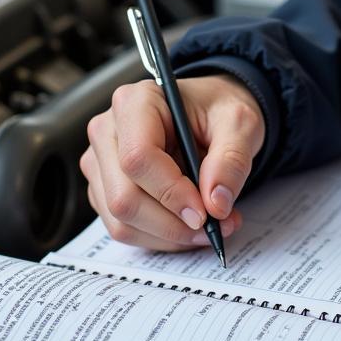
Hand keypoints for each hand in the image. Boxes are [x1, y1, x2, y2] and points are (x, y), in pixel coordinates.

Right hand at [81, 74, 264, 250]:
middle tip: (216, 227)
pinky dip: (160, 237)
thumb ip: (231, 160)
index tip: (206, 212)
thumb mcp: (240, 124)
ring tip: (210, 226)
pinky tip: (188, 224)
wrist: (209, 114)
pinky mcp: (104, 188)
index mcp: (136, 102)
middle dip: (173, 224)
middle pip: (124, 197)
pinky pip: (123, 228)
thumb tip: (215, 203)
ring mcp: (101, 162)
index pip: (139, 157)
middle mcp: (108, 131)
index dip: (172, 193)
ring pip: (121, 220)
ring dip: (169, 236)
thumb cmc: (218, 112)